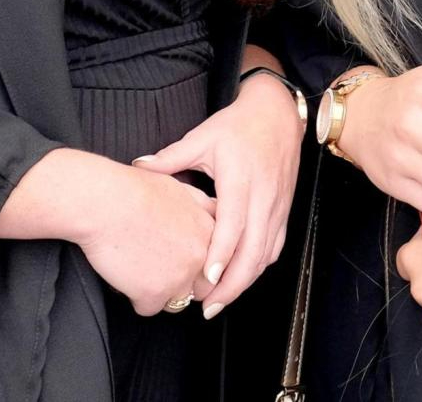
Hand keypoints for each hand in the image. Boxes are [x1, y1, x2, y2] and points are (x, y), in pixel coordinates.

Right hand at [75, 159, 217, 316]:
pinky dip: (136, 296)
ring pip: (176, 301)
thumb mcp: (182, 189)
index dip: (195, 263)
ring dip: (160, 290)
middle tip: (156, 263)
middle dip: (180, 280)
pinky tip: (126, 274)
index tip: (179, 259)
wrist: (105, 201)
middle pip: (199, 287)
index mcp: (210, 232)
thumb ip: (203, 208)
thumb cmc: (134, 189)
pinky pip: (149, 308)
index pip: (216, 263)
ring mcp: (179, 276)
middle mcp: (200, 256)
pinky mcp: (154, 293)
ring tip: (139, 267)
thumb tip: (212, 214)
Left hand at [136, 73, 302, 318]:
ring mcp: (277, 206)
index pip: (234, 226)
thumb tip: (137, 166)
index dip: (221, 256)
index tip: (206, 279)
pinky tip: (240, 279)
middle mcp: (263, 198)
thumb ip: (170, 158)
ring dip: (245, 282)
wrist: (278, 113)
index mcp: (241, 180)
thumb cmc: (238, 125)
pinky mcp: (284, 210)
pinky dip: (258, 268)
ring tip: (219, 301)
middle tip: (206, 306)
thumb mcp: (202, 137)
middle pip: (253, 252)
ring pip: (266, 255)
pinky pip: (275, 247)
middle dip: (232, 285)